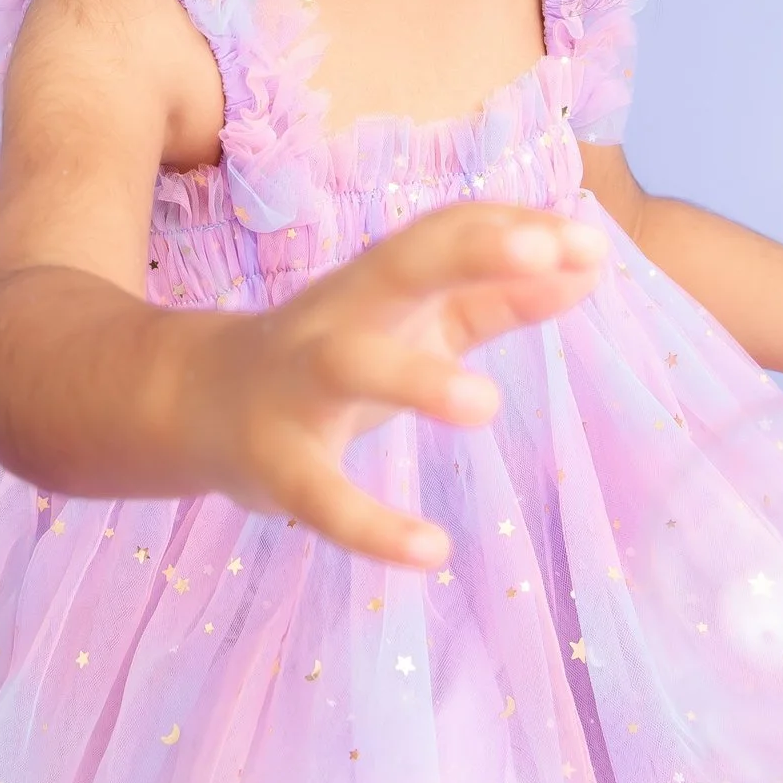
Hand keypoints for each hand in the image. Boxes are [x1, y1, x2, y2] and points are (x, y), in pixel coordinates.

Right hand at [184, 204, 606, 569]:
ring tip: (484, 403)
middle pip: (398, 263)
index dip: (516, 231)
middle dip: (469, 250)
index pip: (448, 231)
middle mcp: (339, 315)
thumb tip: (588, 267)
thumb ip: (496, 297)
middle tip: (544, 252)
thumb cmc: (330, 354)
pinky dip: (371, 526)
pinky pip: (320, 495)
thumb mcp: (411, 319)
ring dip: (414, 376)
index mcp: (379, 281)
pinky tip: (433, 552)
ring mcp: (298, 386)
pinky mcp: (273, 463)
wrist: (192, 401)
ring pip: (350, 365)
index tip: (591, 243)